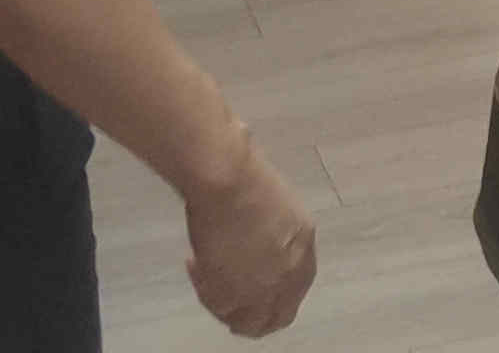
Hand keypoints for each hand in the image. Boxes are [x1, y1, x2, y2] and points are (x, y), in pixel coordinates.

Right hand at [184, 138, 317, 336]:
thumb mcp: (278, 208)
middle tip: (232, 303)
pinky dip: (203, 291)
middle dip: (255, 315)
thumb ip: (276, 237)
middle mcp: (290, 275)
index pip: (296, 289)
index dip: (274, 294)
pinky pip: (219, 308)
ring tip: (206, 280)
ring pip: (248, 322)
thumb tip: (259, 250)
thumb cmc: (248, 177)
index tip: (252, 288)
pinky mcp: (234, 294)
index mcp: (304, 247)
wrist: (227, 180)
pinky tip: (194, 264)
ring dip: (226, 307)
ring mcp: (263, 288)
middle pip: (277, 316)